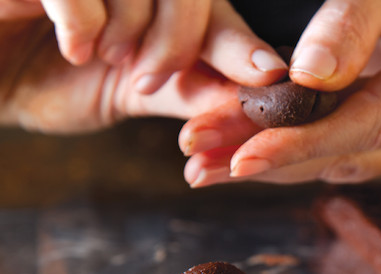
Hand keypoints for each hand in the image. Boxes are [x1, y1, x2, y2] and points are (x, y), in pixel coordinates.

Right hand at [0, 0, 287, 130]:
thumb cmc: (58, 80)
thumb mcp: (133, 90)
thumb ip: (190, 90)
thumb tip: (249, 102)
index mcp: (156, 0)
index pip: (213, 10)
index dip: (240, 43)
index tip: (268, 76)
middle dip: (182, 38)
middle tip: (153, 77)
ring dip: (132, 32)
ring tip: (107, 60)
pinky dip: (84, 22)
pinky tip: (75, 49)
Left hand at [181, 0, 380, 186]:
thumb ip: (353, 18)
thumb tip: (307, 77)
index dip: (307, 142)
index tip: (241, 159)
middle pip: (358, 150)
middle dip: (274, 158)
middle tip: (200, 162)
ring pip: (352, 159)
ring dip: (279, 159)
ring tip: (210, 157)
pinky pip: (359, 149)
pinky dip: (304, 147)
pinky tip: (251, 145)